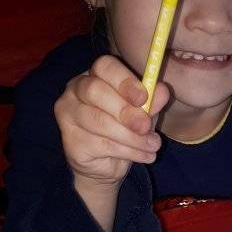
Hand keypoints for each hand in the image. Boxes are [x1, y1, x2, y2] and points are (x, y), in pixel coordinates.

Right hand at [54, 55, 169, 186]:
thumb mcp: (144, 114)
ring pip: (99, 121)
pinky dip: (128, 152)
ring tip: (152, 146)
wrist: (106, 165)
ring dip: (132, 137)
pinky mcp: (70, 140)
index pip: (104, 66)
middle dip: (125, 110)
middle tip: (145, 126)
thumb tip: (163, 91)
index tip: (143, 98)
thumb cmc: (125, 131)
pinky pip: (100, 144)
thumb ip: (152, 102)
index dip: (124, 80)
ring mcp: (68, 114)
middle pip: (94, 90)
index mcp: (96, 75)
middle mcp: (76, 90)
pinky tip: (143, 156)